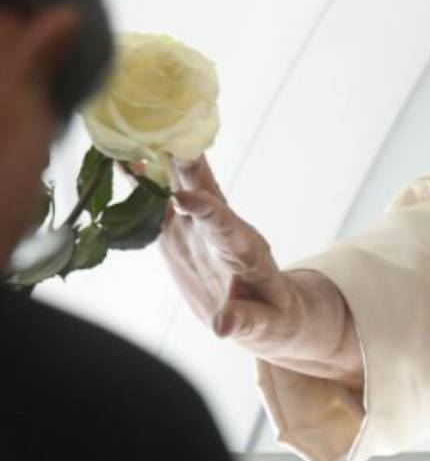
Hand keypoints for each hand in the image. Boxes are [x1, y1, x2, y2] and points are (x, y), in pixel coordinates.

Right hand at [160, 156, 362, 388]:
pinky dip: (146, 184)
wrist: (263, 310)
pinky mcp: (182, 234)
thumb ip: (245, 321)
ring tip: (140, 135)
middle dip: (187, 165)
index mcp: (245, 249)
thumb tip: (223, 326)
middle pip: (206, 191)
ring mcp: (201, 229)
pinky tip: (126, 163)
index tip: (183, 197)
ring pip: (184, 188)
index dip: (206, 210)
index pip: (225, 225)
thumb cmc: (273, 316)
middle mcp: (222, 230)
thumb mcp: (265, 323)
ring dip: (166, 163)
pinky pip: (163, 205)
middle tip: (167, 133)